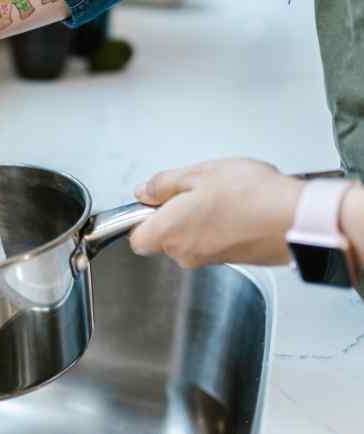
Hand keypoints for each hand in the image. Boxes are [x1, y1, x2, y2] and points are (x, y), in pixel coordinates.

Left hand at [129, 159, 303, 267]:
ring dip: (199, 219)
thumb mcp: (198, 174)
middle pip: (165, 238)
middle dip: (173, 215)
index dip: (139, 220)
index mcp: (169, 232)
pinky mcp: (233, 260)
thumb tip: (144, 191)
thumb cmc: (250, 196)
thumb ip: (163, 184)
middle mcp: (186, 253)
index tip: (151, 202)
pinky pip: (215, 243)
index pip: (136, 239)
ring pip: (191, 239)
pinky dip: (221, 227)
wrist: (297, 219)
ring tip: (222, 195)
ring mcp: (210, 260)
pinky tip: (239, 207)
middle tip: (194, 190)